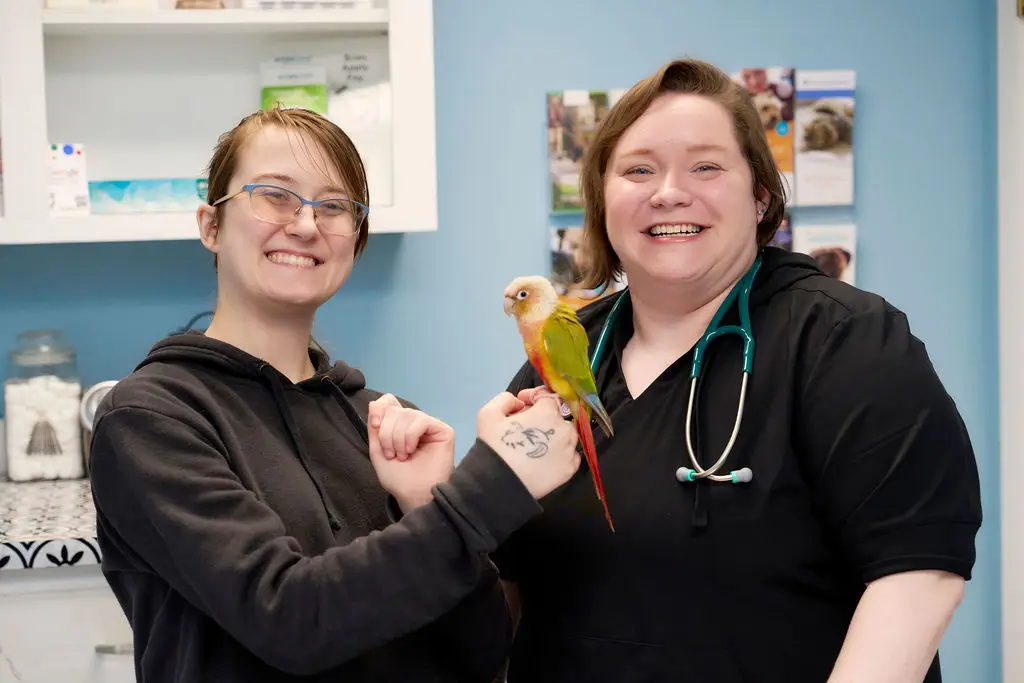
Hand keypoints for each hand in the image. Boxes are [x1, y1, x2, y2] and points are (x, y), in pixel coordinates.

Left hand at [367, 394, 455, 512]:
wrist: (414, 495)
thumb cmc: (398, 478)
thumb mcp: (378, 452)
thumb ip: (375, 428)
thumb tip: (373, 403)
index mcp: (400, 426)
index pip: (389, 403)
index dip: (380, 409)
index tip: (375, 426)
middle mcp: (415, 423)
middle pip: (395, 410)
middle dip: (387, 433)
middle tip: (392, 454)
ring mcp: (430, 426)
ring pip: (407, 415)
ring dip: (398, 438)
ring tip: (403, 456)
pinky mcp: (443, 430)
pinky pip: (421, 421)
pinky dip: (411, 436)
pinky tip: (411, 450)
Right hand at [477, 389, 579, 499]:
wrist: (499, 484)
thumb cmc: (494, 447)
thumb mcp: (489, 414)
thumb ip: (506, 399)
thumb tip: (520, 403)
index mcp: (547, 413)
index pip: (547, 397)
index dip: (533, 397)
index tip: (522, 403)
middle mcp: (564, 430)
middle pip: (558, 416)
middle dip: (543, 416)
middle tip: (526, 425)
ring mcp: (569, 451)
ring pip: (568, 435)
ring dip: (555, 434)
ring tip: (538, 442)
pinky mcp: (569, 470)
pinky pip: (571, 455)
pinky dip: (562, 452)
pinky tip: (547, 456)